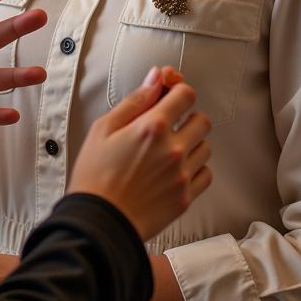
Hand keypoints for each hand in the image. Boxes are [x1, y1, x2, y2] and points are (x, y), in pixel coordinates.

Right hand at [68, 67, 211, 240]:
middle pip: (202, 120)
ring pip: (206, 147)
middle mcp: (174, 149)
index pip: (186, 95)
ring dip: (192, 143)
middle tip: (169, 125)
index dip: (178, 91)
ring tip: (170, 150)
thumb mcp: (104, 128)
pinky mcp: (186, 198)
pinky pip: (206, 174)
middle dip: (187, 117)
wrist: (99, 222)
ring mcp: (182, 175)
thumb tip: (156, 78)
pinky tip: (176, 170)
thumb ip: (135, 101)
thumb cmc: (95, 174)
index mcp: (152, 126)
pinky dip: (195, 168)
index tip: (170, 96)